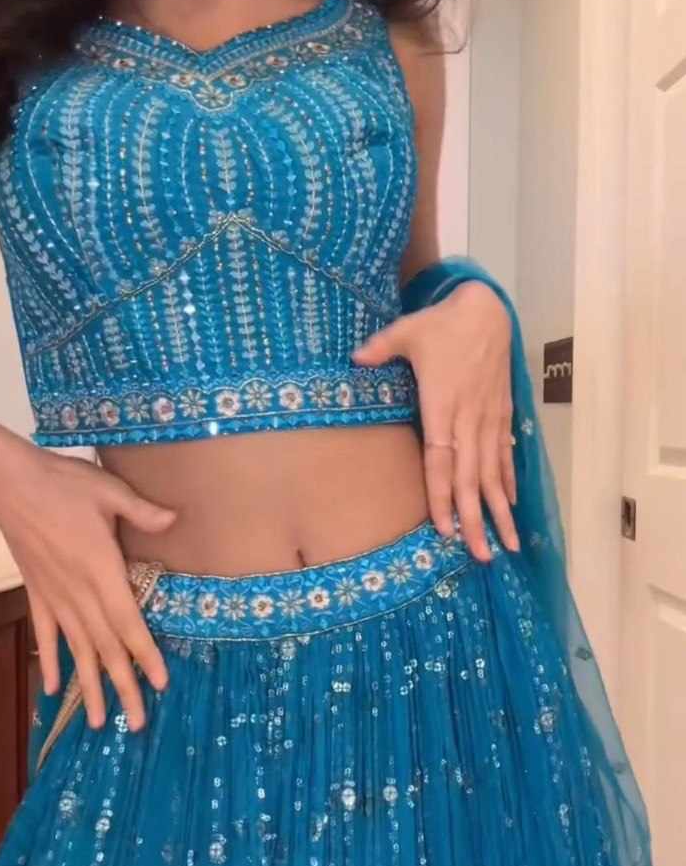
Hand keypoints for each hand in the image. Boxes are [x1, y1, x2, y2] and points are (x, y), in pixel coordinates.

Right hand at [0, 411, 176, 730]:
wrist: (10, 483)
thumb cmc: (63, 483)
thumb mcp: (109, 490)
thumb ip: (143, 511)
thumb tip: (175, 519)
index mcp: (101, 569)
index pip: (128, 622)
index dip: (144, 655)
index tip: (159, 684)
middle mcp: (78, 592)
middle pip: (105, 647)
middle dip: (123, 686)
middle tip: (138, 722)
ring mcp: (54, 596)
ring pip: (76, 649)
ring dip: (89, 686)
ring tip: (101, 722)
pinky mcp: (36, 592)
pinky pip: (46, 634)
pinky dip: (52, 661)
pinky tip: (53, 689)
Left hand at [352, 281, 518, 561]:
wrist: (486, 309)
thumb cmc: (441, 324)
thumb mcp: (406, 331)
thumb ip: (380, 349)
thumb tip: (353, 359)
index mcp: (443, 405)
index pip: (441, 460)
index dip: (443, 496)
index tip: (445, 530)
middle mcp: (469, 419)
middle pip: (472, 478)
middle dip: (477, 519)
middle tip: (482, 556)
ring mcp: (489, 419)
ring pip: (494, 473)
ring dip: (500, 510)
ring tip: (508, 545)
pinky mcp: (502, 414)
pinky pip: (505, 454)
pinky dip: (508, 481)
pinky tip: (510, 507)